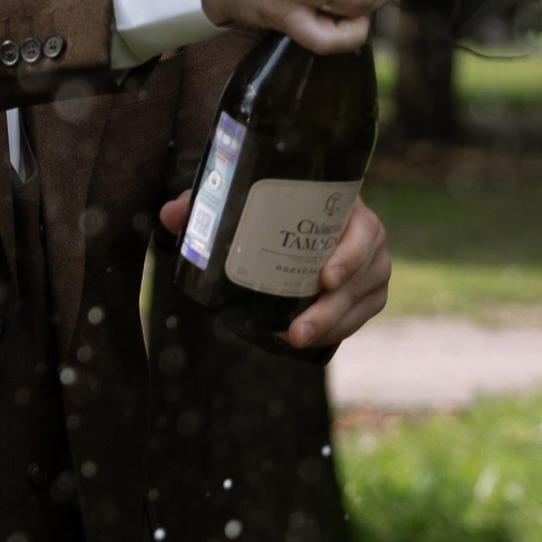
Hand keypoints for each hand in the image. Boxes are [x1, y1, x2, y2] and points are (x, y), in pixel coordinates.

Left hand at [158, 187, 390, 351]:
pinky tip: (309, 339)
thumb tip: (171, 215)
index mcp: (345, 205)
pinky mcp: (367, 292)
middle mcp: (366, 236)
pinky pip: (360, 316)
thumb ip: (206, 204)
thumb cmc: (269, 207)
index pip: (363, 229)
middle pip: (362, 275)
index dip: (350, 254)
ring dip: (332, 324)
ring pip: (362, 300)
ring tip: (296, 340)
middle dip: (331, 309)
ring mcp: (371, 266)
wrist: (292, 220)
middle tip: (297, 331)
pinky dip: (337, 330)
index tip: (325, 278)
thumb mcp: (239, 202)